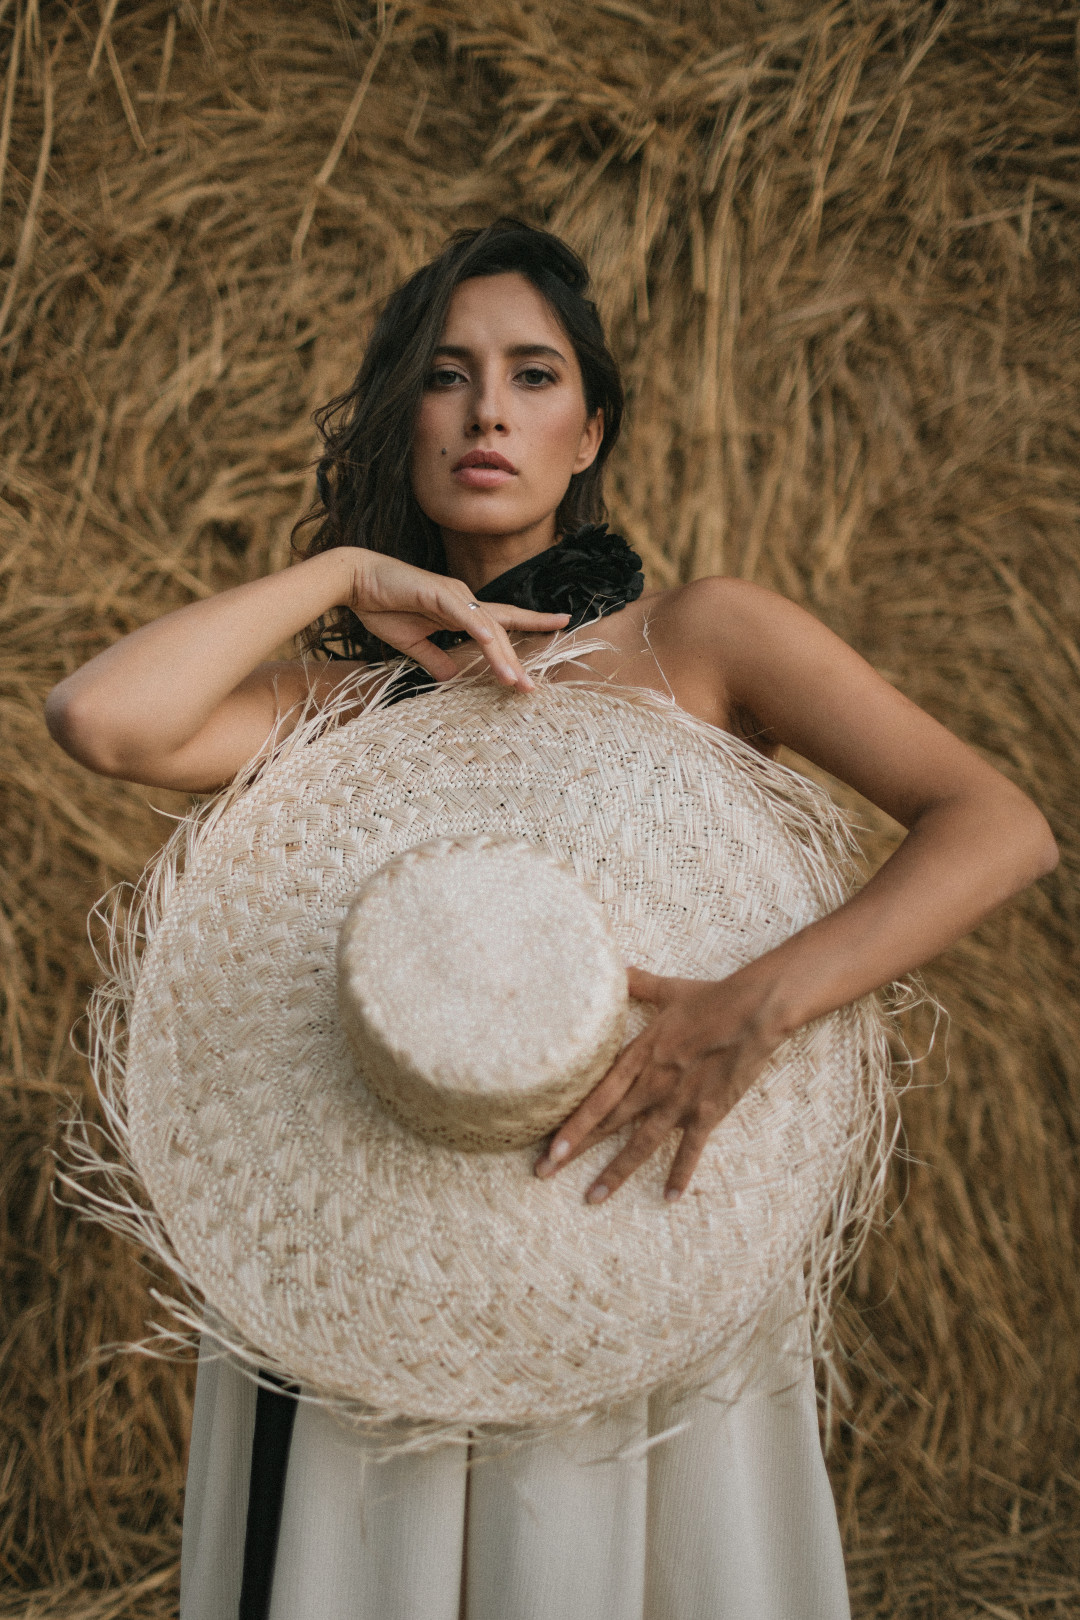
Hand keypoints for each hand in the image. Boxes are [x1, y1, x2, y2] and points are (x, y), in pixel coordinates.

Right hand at [343, 549, 569, 689]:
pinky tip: (492, 645)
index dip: (533, 622)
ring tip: (515, 682)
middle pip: (501, 632)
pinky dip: (479, 629)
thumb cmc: (382, 606)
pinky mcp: (436, 594)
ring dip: (501, 656)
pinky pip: (463, 614)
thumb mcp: (412, 644)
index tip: (562, 624)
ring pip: (487, 628)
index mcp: (460, 611)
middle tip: (532, 688)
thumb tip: (452, 677)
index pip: (504, 620)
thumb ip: (434, 659)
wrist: (354, 582)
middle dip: (518, 660)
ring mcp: (452, 596)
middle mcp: (463, 601)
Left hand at [535, 965, 787, 1201]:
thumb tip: (615, 966)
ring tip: (592, 1198)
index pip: (597, 1096)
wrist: (755, 1011)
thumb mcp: (667, 989)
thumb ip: (636, 983)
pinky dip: (680, 1174)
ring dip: (615, 1172)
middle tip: (544, 1173)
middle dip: (575, 1150)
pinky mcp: (708, 1112)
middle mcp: (653, 1083)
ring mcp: (679, 1101)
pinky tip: (668, 1198)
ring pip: (640, 1144)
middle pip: (608, 1123)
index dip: (572, 1123)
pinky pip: (690, 1150)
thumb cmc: (711, 997)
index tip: (549, 1147)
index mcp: (639, 1054)